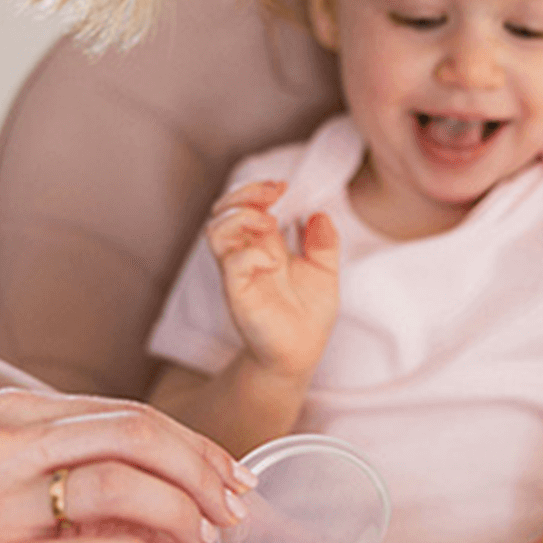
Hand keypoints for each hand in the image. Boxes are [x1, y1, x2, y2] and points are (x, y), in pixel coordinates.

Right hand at [0, 389, 249, 542]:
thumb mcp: (22, 481)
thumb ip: (94, 477)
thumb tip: (188, 500)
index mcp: (19, 413)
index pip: (132, 414)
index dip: (196, 446)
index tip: (233, 478)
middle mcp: (7, 443)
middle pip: (135, 434)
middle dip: (200, 470)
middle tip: (232, 509)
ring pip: (117, 484)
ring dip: (179, 511)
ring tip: (202, 537)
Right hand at [206, 180, 338, 380]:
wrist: (300, 355)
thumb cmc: (308, 316)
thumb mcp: (326, 272)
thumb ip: (324, 243)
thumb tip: (320, 214)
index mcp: (264, 246)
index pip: (247, 205)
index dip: (260, 189)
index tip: (283, 187)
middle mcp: (245, 255)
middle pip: (224, 210)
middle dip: (245, 193)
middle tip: (274, 193)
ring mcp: (238, 274)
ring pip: (216, 231)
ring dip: (241, 216)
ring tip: (269, 222)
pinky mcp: (238, 294)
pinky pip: (233, 264)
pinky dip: (252, 254)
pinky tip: (273, 262)